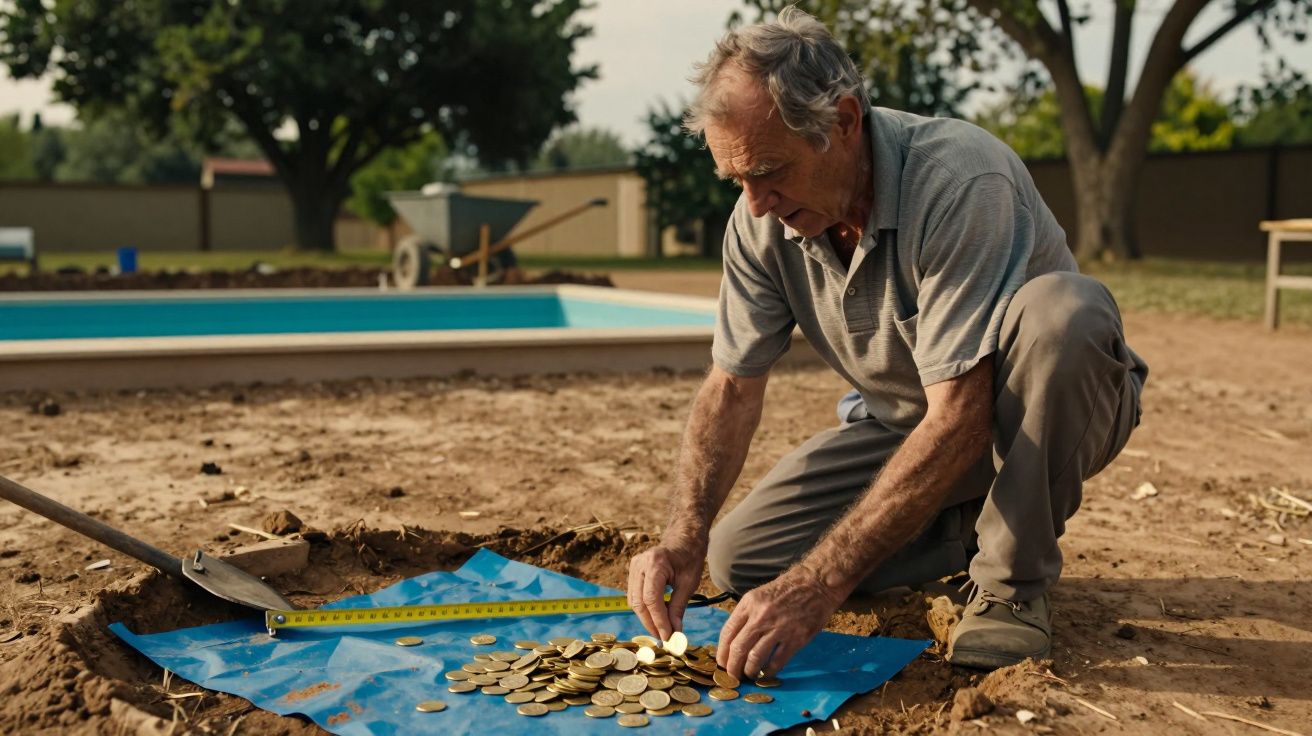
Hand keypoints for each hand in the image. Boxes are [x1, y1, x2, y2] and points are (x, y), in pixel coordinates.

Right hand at [626, 534, 705, 640]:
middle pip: (639, 602)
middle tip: (664, 638)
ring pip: (634, 601)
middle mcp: (640, 564)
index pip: (652, 599)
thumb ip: (679, 608)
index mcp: (656, 563)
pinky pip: (634, 596)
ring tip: (662, 629)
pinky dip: (644, 609)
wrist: (684, 540)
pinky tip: (657, 616)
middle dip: (651, 623)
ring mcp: (634, 566)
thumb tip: (674, 633)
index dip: (659, 621)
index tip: (668, 637)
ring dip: (647, 618)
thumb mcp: (689, 584)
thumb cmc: (690, 558)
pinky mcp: (633, 571)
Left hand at [716, 566, 842, 678]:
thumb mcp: (759, 595)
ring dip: (749, 671)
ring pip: (755, 658)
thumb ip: (746, 615)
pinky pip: (777, 661)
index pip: (727, 632)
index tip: (721, 663)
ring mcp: (779, 628)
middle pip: (738, 648)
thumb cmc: (786, 589)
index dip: (722, 652)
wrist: (816, 584)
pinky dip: (769, 671)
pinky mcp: (796, 639)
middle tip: (732, 677)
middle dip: (732, 667)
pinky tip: (767, 672)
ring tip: (749, 674)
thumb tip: (733, 641)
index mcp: (749, 604)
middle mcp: (761, 616)